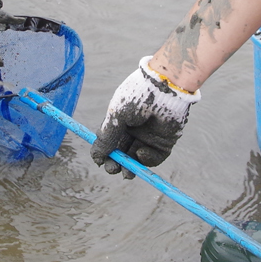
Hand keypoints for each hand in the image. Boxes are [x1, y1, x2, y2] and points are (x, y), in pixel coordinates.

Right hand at [90, 57, 199, 176]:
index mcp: (121, 121)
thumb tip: (96, 158)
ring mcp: (150, 136)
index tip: (100, 161)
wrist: (163, 89)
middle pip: (123, 152)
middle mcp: (135, 130)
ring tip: (126, 172)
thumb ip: (106, 137)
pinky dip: (147, 159)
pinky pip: (155, 157)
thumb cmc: (136, 97)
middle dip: (117, 163)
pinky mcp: (165, 142)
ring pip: (137, 158)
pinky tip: (141, 152)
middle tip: (113, 169)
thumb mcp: (116, 116)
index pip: (111, 142)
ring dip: (130, 166)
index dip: (105, 152)